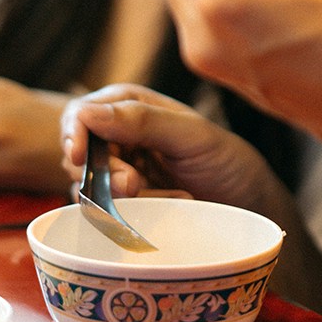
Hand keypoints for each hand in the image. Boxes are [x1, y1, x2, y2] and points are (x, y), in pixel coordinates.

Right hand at [64, 84, 321, 321]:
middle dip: (104, 172)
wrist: (249, 208)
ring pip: (89, 187)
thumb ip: (142, 120)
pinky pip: (108, 214)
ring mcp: (119, 172)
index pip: (81, 114)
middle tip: (135, 184)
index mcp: (129, 106)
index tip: (79, 156)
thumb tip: (87, 113)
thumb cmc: (225, 160)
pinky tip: (168, 206)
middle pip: (78, 154)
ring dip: (124, 197)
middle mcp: (118, 137)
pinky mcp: (125, 205)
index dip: (73, 133)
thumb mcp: (190, 135)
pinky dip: (134, 215)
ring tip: (169, 195)